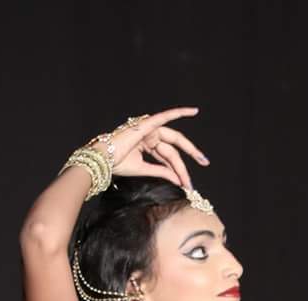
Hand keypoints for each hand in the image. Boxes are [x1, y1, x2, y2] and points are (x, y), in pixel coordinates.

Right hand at [87, 108, 209, 189]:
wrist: (102, 160)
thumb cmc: (116, 164)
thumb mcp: (144, 169)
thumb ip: (162, 171)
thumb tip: (178, 178)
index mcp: (147, 144)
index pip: (168, 156)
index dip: (179, 169)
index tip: (188, 183)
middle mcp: (149, 134)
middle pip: (174, 147)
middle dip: (191, 155)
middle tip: (205, 162)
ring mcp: (148, 129)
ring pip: (173, 143)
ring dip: (188, 152)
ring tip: (201, 160)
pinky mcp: (146, 125)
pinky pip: (165, 117)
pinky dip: (178, 112)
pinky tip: (193, 111)